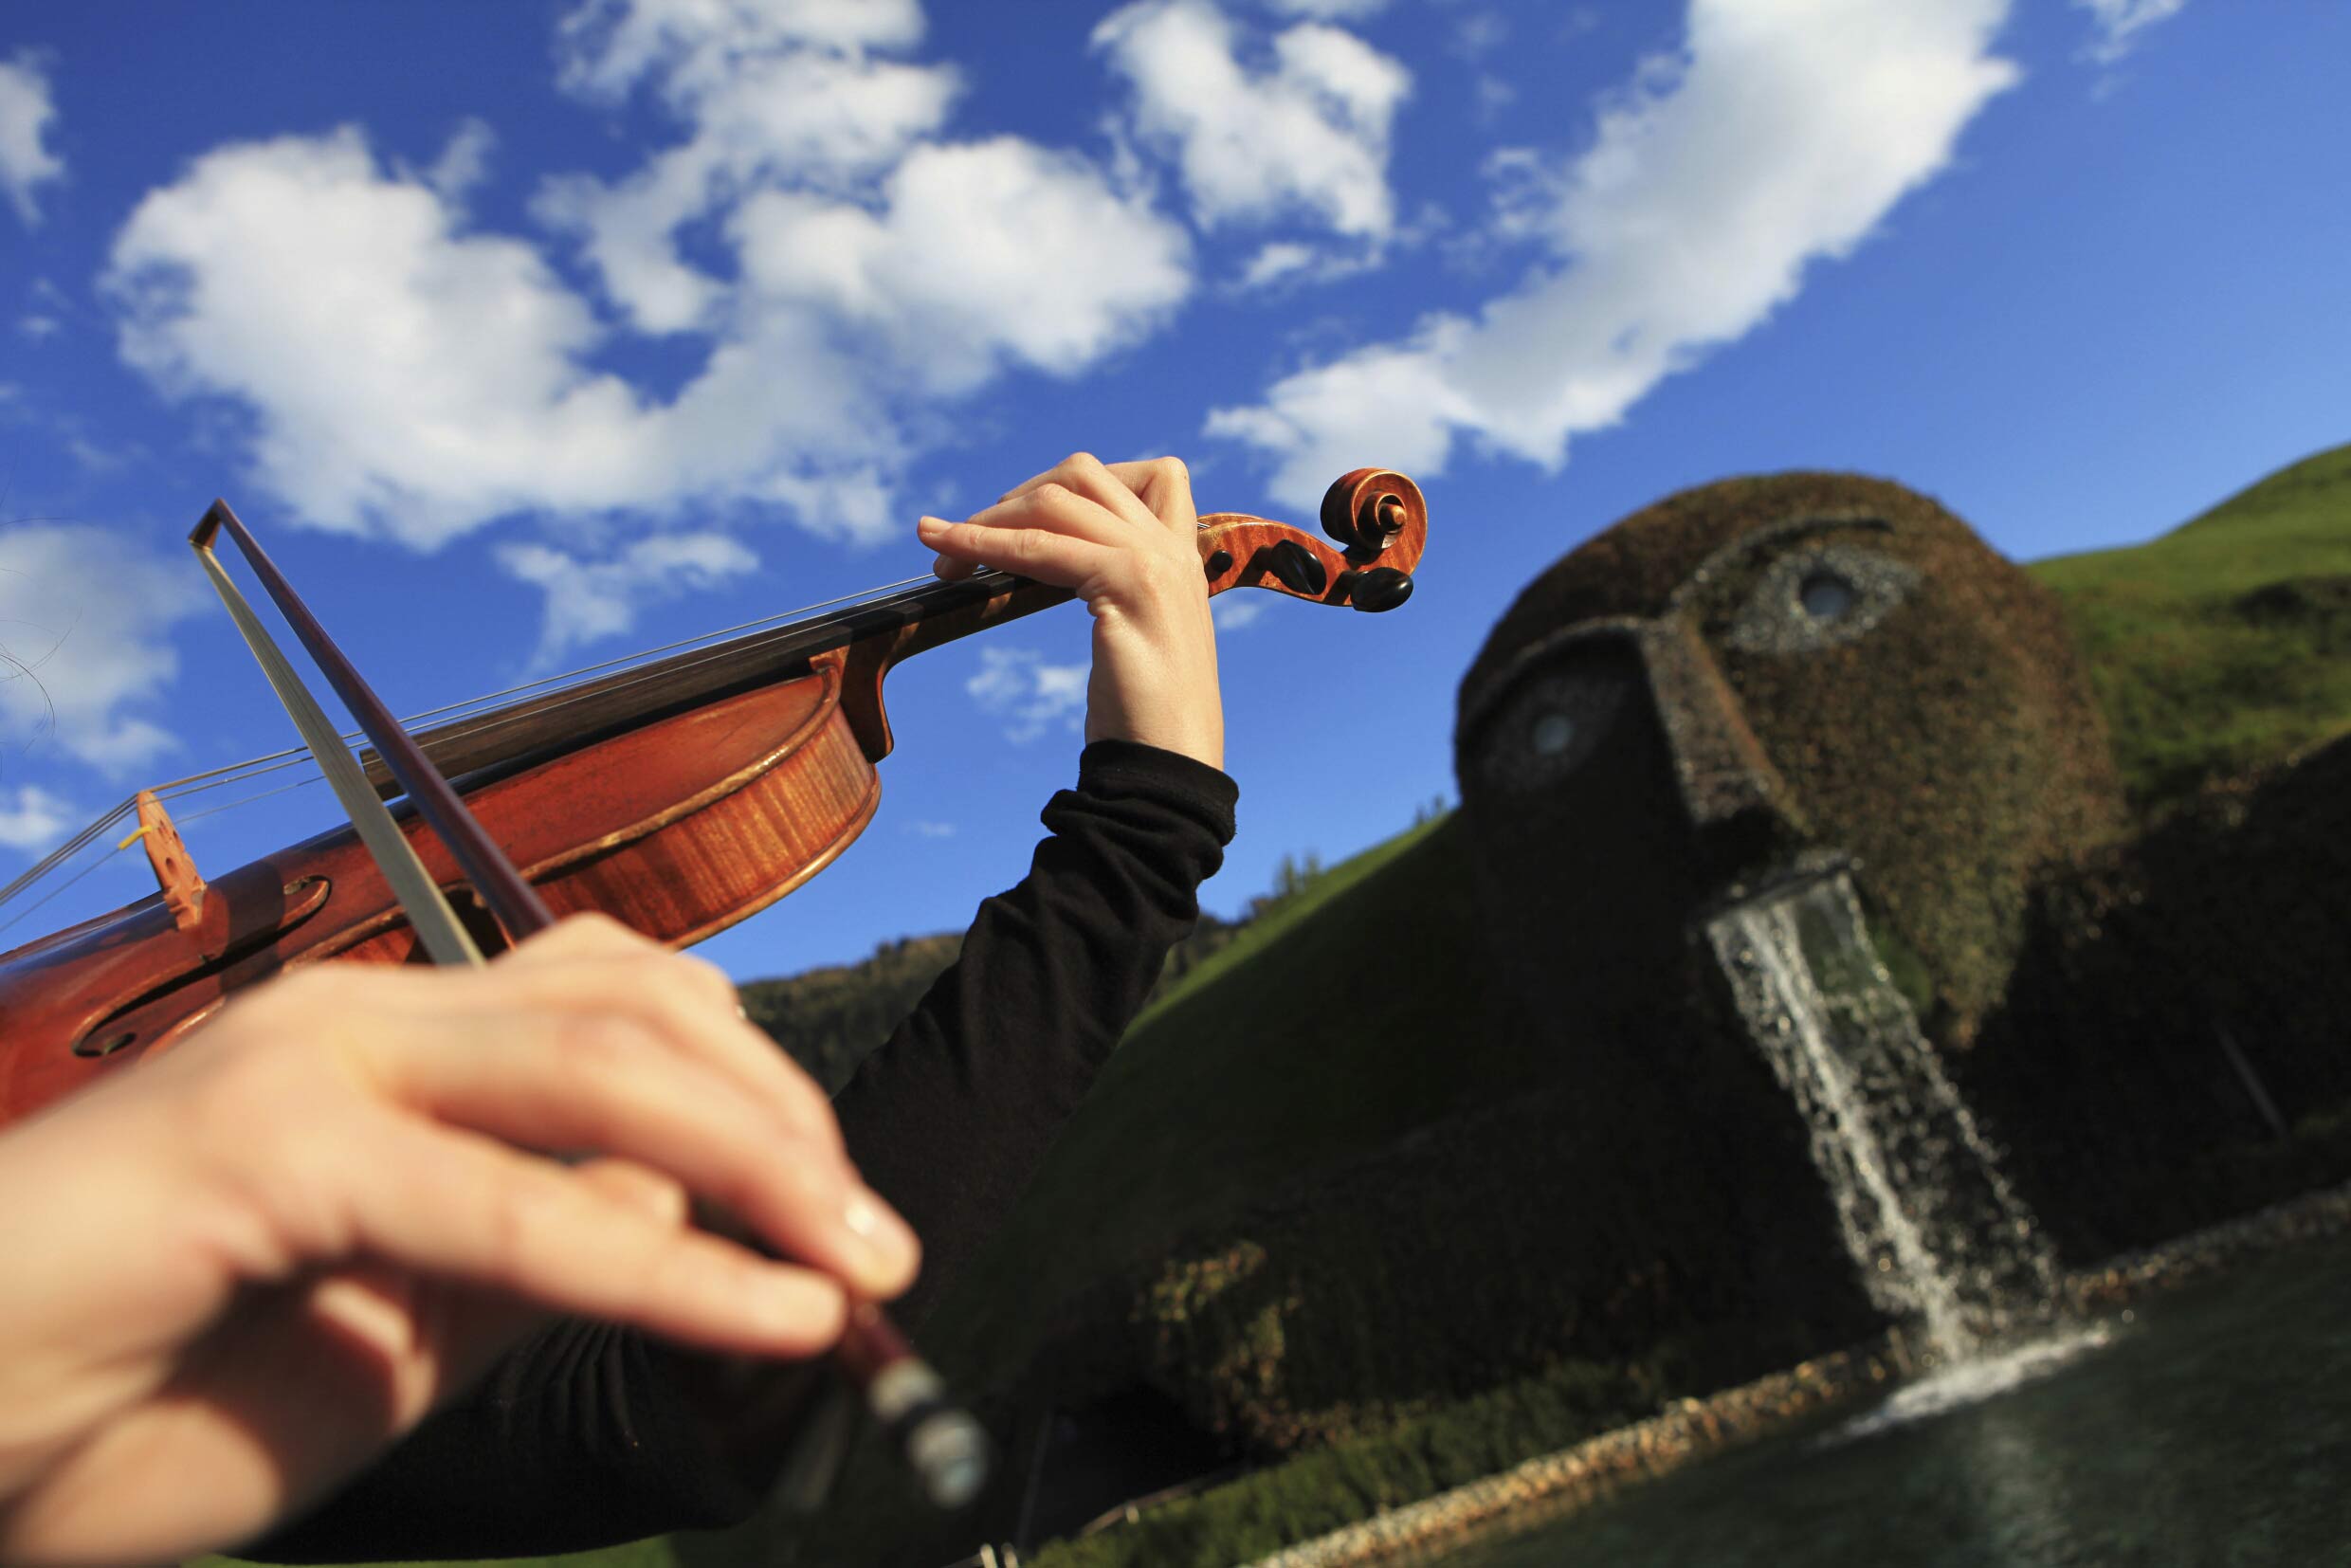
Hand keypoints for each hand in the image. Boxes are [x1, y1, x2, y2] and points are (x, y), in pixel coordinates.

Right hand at [0, 915, 916, 1567]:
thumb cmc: (149, 1392)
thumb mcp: (404, 1327)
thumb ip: (541, 1256)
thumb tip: (702, 1223)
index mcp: (397, 1046)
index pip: (628, 1010)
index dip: (762, 1100)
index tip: (848, 1228)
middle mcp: (364, 1018)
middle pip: (643, 1009)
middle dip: (788, 1121)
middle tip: (882, 1250)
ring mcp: (313, 1061)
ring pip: (602, 1065)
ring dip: (763, 1163)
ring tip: (857, 1271)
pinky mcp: (267, 1145)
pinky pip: (518, 1203)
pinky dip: (669, 1266)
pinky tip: (772, 1317)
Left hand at [918, 454, 1223, 768]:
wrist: (1169, 770)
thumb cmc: (1146, 721)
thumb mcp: (1135, 635)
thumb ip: (1114, 589)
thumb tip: (1052, 563)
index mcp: (1184, 558)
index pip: (1151, 475)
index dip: (1078, 483)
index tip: (1025, 519)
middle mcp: (1174, 549)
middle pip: (1084, 473)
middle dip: (1016, 497)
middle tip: (967, 539)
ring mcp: (1155, 561)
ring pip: (1055, 501)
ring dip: (986, 519)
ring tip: (942, 550)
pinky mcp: (1127, 583)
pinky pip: (1037, 546)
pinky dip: (982, 543)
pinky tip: (949, 556)